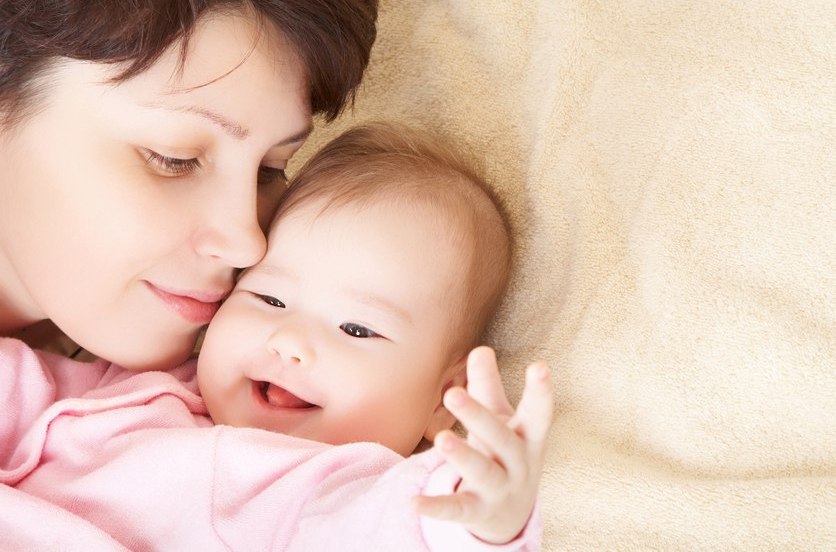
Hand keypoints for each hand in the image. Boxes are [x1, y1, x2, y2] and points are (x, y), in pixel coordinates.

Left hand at [413, 346, 553, 543]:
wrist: (513, 515)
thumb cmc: (505, 452)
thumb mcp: (503, 422)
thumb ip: (489, 387)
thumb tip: (480, 348)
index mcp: (528, 438)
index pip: (538, 414)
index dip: (540, 392)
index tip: (539, 366)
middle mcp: (519, 464)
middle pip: (502, 439)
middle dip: (479, 417)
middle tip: (452, 393)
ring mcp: (499, 490)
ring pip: (482, 472)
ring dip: (462, 456)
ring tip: (440, 439)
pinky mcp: (477, 511)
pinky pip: (456, 509)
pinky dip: (435, 507)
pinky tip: (412, 501)